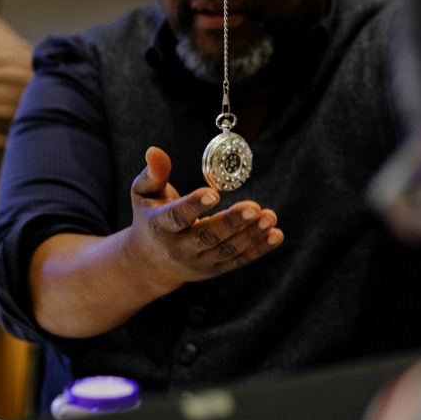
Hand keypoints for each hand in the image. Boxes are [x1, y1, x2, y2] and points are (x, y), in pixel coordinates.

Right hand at [131, 146, 283, 291]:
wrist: (149, 265)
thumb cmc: (150, 218)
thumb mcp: (144, 195)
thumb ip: (153, 174)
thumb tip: (155, 150)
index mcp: (161, 226)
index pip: (177, 217)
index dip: (194, 205)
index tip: (213, 193)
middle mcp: (180, 248)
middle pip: (207, 236)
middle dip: (231, 222)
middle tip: (253, 206)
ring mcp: (199, 261)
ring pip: (227, 249)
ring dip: (251, 234)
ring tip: (270, 216)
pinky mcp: (215, 269)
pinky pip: (239, 260)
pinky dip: (259, 249)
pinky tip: (276, 234)